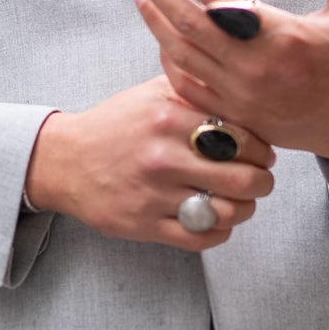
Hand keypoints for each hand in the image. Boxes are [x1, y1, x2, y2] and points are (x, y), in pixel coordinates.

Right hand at [24, 77, 275, 251]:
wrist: (66, 160)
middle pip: (244, 179)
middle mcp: (164, 157)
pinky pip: (201, 238)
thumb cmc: (116, 125)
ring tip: (240, 201)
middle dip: (261, 181)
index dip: (262, 149)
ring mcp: (154, 195)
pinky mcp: (145, 225)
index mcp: (169, 118)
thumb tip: (243, 95)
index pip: (243, 138)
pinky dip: (218, 231)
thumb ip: (196, 91)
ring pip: (227, 212)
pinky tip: (215, 219)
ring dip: (244, 209)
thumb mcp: (153, 93)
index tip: (261, 153)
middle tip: (259, 179)